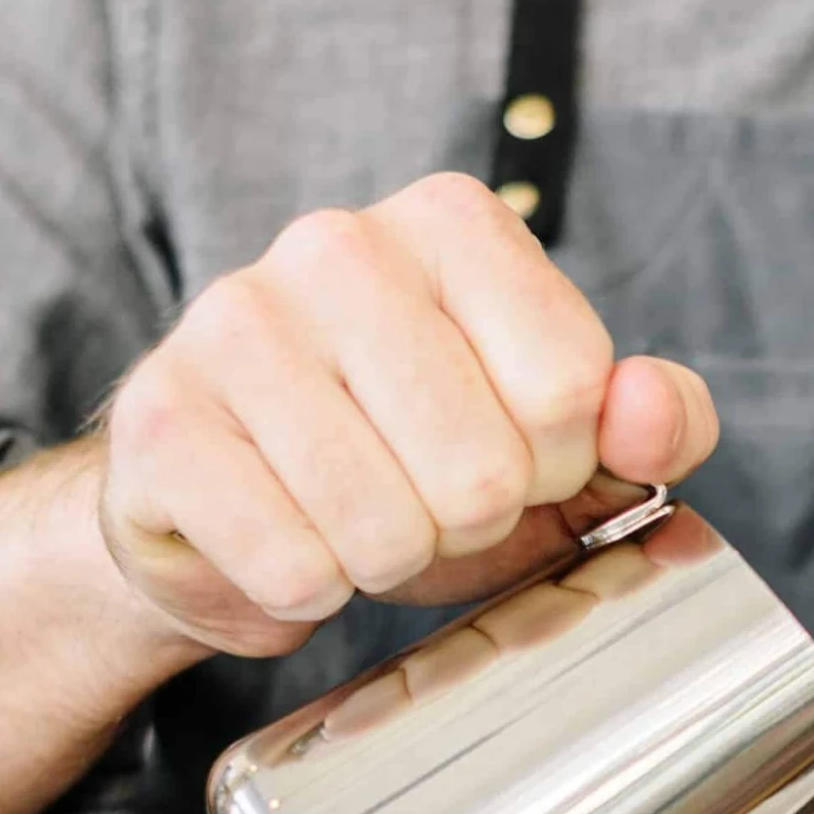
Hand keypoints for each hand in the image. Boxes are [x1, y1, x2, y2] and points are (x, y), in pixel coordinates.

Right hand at [97, 172, 719, 655]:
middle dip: (466, 522)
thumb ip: (653, 420)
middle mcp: (338, 246)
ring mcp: (234, 323)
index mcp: (453, 224)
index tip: (508, 452)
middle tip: (421, 498)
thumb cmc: (412, 461)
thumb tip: (648, 415)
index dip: (553, 464)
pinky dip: (304, 590)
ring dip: (385, 561)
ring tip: (354, 520)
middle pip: (481, 468)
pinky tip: (285, 541)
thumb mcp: (560, 441)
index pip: (569, 387)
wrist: (234, 511)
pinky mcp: (159, 420)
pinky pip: (293, 565)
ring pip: (384, 526)